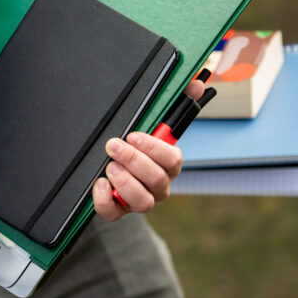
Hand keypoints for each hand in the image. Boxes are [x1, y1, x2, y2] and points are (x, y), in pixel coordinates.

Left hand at [91, 77, 203, 220]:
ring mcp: (141, 200)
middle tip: (114, 146)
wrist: (111, 169)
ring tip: (109, 167)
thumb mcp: (151, 123)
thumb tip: (197, 83)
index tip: (134, 135)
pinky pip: (114, 214)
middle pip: (156, 179)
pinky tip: (100, 184)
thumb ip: (175, 102)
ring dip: (125, 182)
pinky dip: (105, 201)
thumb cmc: (136, 143)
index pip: (172, 159)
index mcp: (169, 164)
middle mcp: (159, 185)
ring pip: (143, 202)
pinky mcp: (120, 211)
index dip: (154, 148)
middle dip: (134, 161)